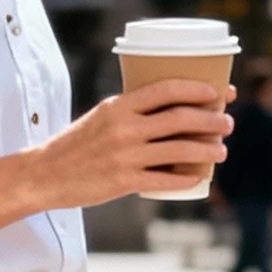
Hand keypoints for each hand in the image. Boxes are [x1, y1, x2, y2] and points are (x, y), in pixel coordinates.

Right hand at [30, 79, 232, 211]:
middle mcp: (124, 128)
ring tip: (221, 151)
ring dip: (207, 150)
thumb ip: (131, 112)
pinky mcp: (123, 182)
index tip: (216, 93)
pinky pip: (164, 179)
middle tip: (227, 123)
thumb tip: (168, 109)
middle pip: (180, 118)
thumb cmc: (77, 145)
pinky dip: (185, 178)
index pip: (166, 89)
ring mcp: (125, 155)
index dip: (196, 89)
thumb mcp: (102, 117)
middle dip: (211, 120)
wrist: (45, 174)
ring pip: (179, 149)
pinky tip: (198, 178)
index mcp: (119, 106)